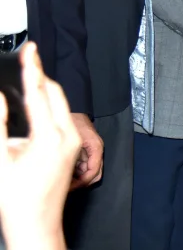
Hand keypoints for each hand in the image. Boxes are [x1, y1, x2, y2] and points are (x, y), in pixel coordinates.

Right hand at [0, 44, 78, 249]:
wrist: (36, 225)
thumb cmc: (16, 199)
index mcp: (50, 136)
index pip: (39, 92)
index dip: (32, 68)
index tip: (30, 49)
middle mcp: (68, 136)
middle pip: (55, 94)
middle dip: (40, 75)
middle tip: (28, 58)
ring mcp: (74, 143)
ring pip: (61, 105)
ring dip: (45, 90)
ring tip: (29, 76)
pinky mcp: (73, 149)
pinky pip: (63, 117)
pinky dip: (49, 105)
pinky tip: (36, 103)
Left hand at [68, 113, 102, 187]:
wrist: (72, 113)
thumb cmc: (74, 121)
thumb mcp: (74, 139)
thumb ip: (76, 157)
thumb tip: (71, 174)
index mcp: (96, 148)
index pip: (94, 172)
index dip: (82, 181)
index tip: (71, 186)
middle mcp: (96, 151)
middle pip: (94, 175)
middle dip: (81, 182)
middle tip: (68, 186)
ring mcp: (91, 151)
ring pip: (89, 172)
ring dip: (78, 177)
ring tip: (65, 179)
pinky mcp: (86, 151)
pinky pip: (84, 166)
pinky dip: (76, 171)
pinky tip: (66, 171)